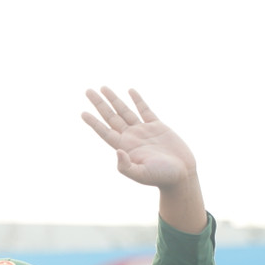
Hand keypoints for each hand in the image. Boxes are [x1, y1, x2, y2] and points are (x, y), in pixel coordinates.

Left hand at [83, 87, 206, 232]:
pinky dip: (137, 100)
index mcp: (125, 147)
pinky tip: (130, 91)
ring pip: (125, 111)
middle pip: (111, 117)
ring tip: (103, 87)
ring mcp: (143, 131)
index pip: (105, 131)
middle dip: (100, 104)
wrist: (182, 175)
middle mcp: (131, 137)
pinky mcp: (158, 126)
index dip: (93, 122)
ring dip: (114, 99)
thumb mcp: (141, 174)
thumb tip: (117, 151)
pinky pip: (145, 110)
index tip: (82, 112)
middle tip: (88, 91)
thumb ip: (126, 166)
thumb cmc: (161, 177)